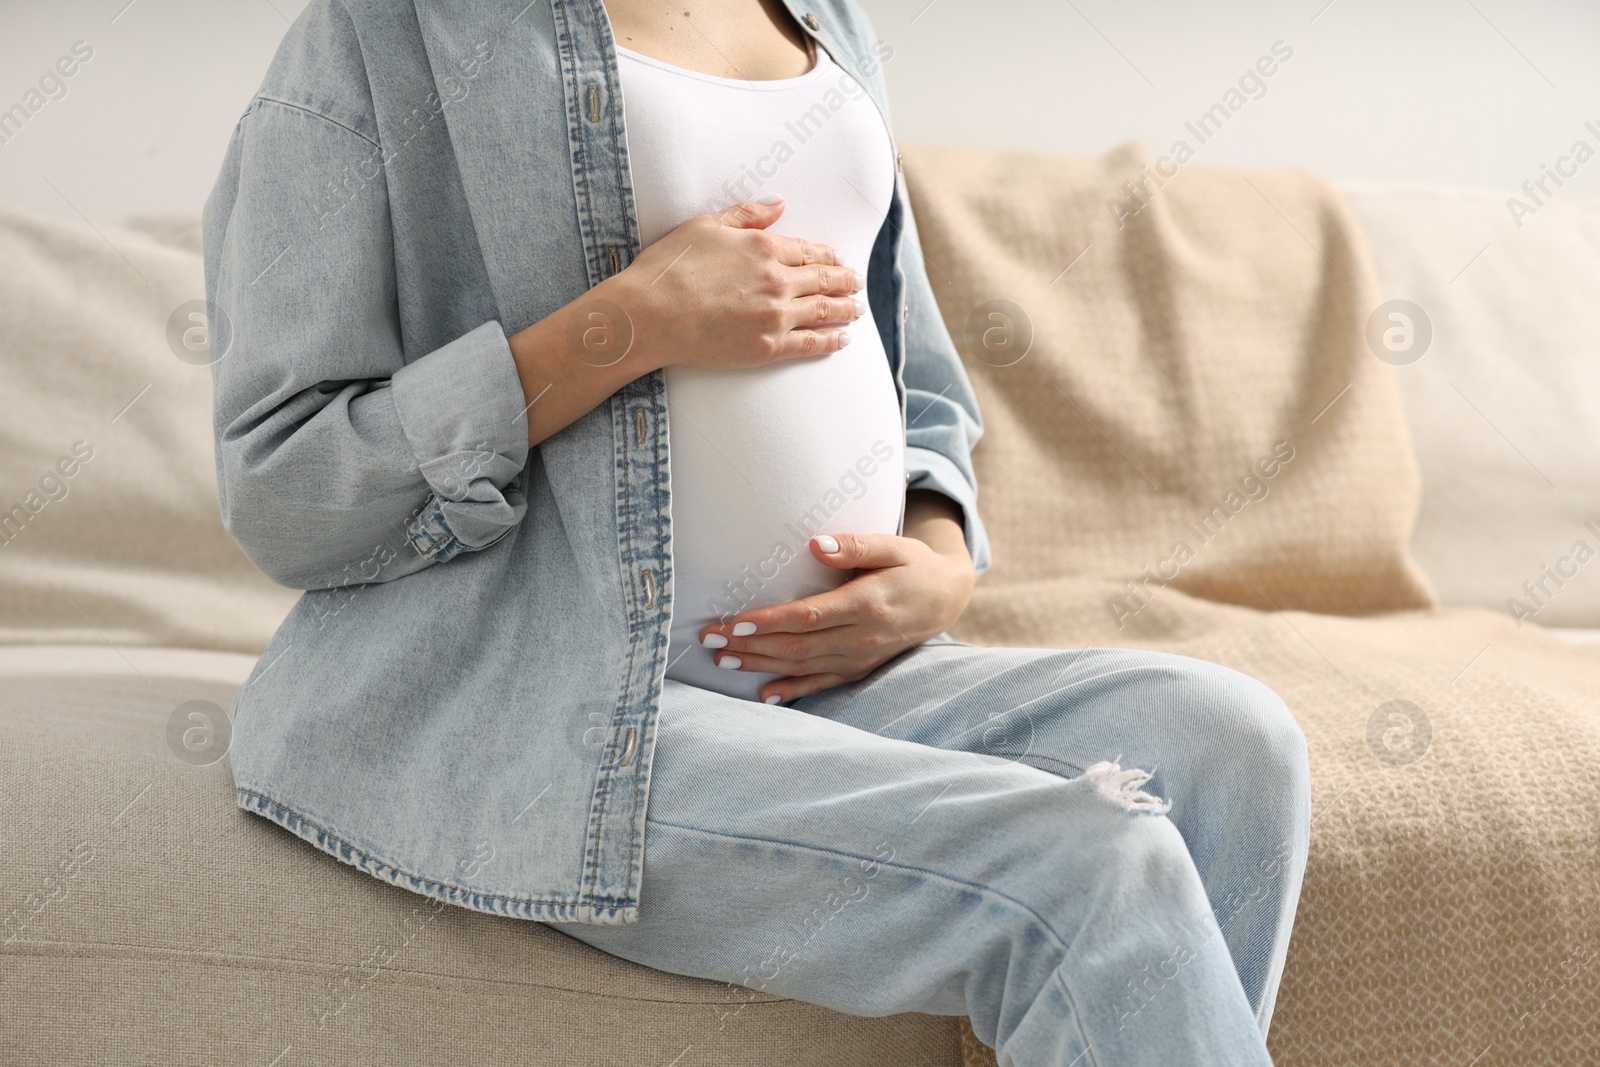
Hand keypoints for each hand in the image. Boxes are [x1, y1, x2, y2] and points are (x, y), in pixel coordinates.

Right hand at [609, 196, 864, 371]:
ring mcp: (776, 316)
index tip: (837, 258)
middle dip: (844, 281)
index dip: (827, 255)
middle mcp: (777, 280)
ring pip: (823, 311)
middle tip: (856, 283)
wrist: (650, 315)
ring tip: (856, 309)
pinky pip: (811, 343)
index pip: (808, 251)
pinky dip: (831, 341)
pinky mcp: (768, 347)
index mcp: (764, 247)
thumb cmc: (669, 268)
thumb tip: (780, 205)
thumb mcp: (705, 225)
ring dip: (845, 309)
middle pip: (823, 280)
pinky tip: (842, 339)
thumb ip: (747, 214)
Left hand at [697, 499, 975, 702]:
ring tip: (723, 661)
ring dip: (761, 665)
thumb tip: (817, 544)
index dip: (770, 621)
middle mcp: (861, 637)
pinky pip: (821, 684)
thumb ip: (856, 545)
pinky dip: (792, 692)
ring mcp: (861, 658)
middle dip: (751, 645)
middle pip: (797, 646)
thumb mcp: (893, 545)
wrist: (946, 598)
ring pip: (803, 666)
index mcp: (866, 604)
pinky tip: (764, 696)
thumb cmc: (913, 565)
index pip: (808, 616)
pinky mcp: (860, 669)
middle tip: (711, 641)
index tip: (736, 622)